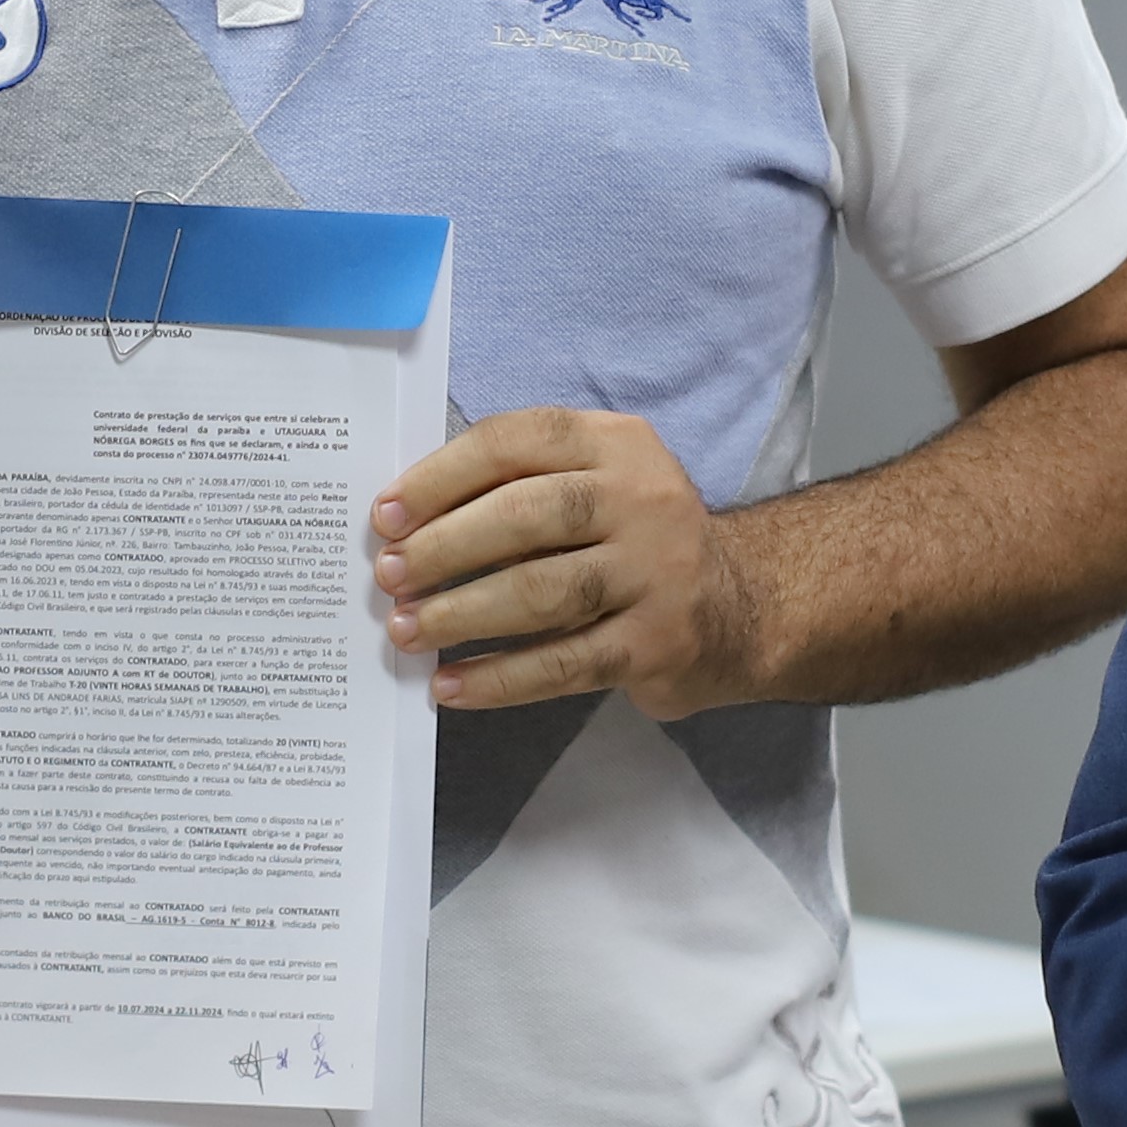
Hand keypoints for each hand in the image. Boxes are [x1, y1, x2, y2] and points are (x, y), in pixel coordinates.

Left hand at [374, 408, 765, 715]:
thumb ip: (521, 488)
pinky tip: (450, 686)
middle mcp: (643, 498)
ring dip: (461, 614)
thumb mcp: (598, 485)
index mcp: (615, 444)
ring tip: (406, 631)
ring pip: (542, 591)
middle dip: (444, 547)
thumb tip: (407, 526)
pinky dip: (499, 678)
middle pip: (525, 515)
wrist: (741, 608)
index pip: (516, 440)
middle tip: (388, 577)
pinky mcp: (659, 642)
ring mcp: (657, 572)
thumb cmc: (634, 541)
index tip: (385, 516)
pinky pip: (564, 663)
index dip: (441, 476)